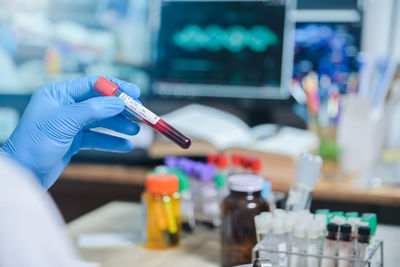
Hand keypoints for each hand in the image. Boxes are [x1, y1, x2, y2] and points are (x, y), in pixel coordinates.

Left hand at [0, 76, 139, 188]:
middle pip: (100, 103)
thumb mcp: (64, 122)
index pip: (92, 84)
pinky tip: (125, 145)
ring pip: (100, 121)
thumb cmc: (34, 144)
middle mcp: (65, 106)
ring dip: (118, 126)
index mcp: (58, 94)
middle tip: (140, 114)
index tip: (134, 93)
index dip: (115, 88)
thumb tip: (117, 103)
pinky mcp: (73, 140)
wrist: (23, 173)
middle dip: (120, 109)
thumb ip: (92, 110)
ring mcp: (70, 124)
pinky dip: (111, 141)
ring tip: (135, 131)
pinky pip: (97, 138)